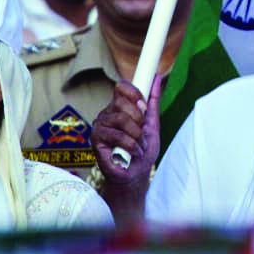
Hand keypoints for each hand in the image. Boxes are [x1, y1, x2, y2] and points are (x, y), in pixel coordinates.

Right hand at [92, 75, 161, 224]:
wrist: (136, 175)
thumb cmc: (142, 150)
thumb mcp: (152, 124)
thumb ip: (153, 100)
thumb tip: (157, 77)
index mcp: (119, 107)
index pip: (122, 87)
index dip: (135, 94)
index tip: (144, 106)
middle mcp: (107, 113)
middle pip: (123, 102)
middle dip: (139, 120)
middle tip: (142, 134)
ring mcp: (99, 126)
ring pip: (121, 119)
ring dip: (136, 136)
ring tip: (139, 147)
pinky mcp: (95, 140)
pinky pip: (116, 135)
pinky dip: (130, 145)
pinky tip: (132, 153)